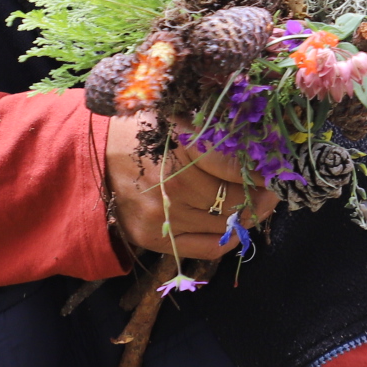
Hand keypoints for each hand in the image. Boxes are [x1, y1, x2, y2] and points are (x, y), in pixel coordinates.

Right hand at [104, 113, 277, 260]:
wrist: (92, 159)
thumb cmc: (140, 133)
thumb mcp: (174, 118)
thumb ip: (212, 132)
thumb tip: (258, 146)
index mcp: (177, 149)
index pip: (234, 167)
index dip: (259, 170)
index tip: (273, 168)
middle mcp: (171, 188)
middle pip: (234, 200)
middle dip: (260, 195)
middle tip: (271, 188)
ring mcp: (162, 218)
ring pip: (225, 225)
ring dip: (249, 216)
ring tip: (258, 204)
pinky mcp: (153, 239)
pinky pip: (206, 249)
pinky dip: (229, 239)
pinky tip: (238, 226)